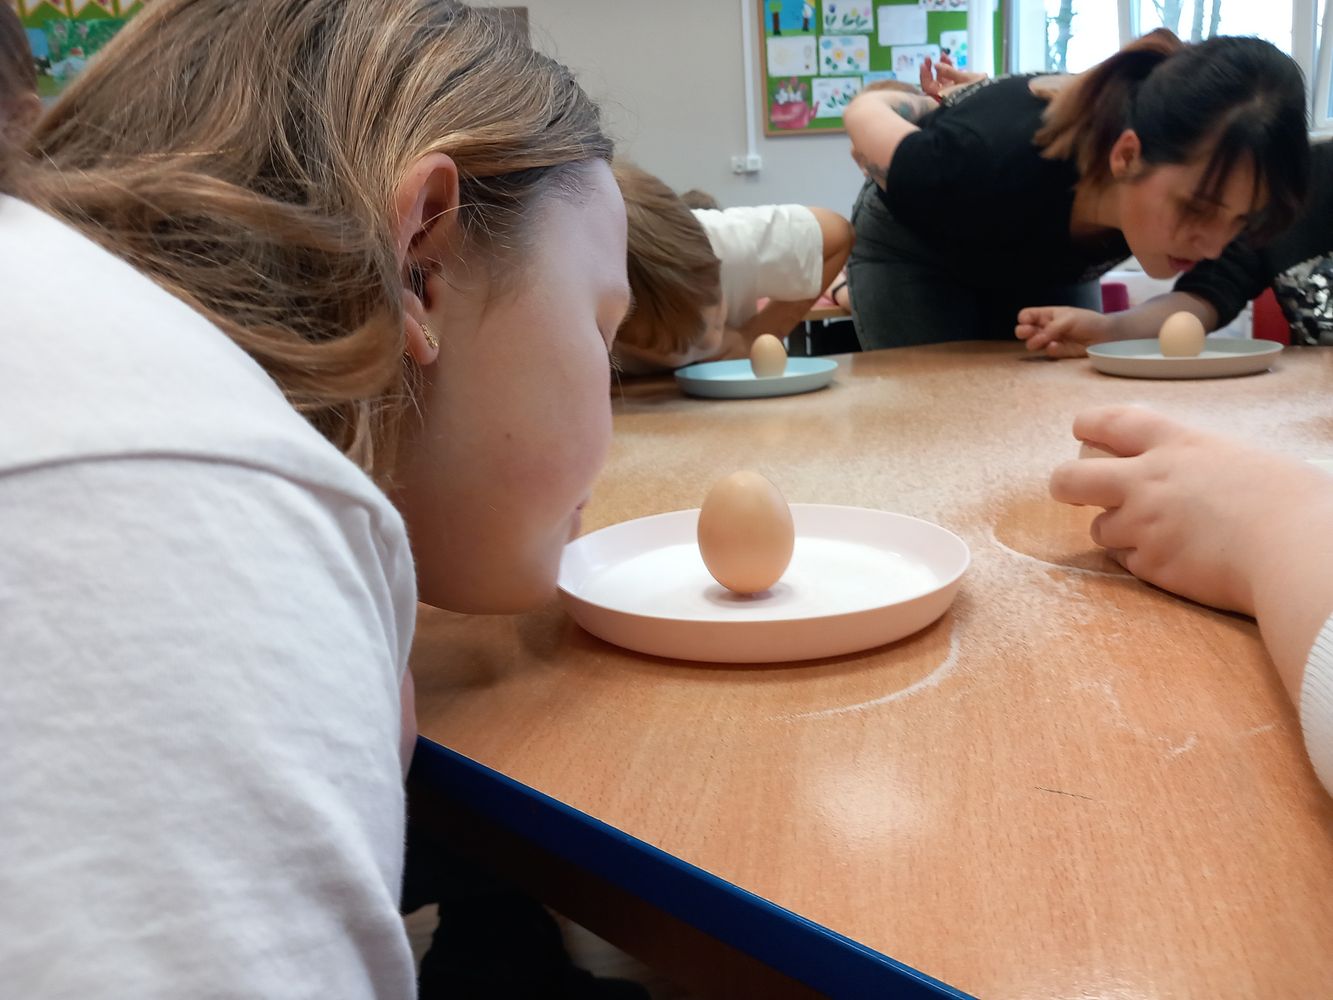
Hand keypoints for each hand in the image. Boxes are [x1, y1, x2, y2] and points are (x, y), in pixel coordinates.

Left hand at [918, 56, 986, 100]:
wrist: (994, 96)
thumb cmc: (980, 90)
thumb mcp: (965, 79)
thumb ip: (949, 72)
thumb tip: (936, 64)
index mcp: (944, 97)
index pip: (928, 87)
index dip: (924, 76)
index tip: (924, 64)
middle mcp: (946, 95)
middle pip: (933, 83)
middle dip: (930, 70)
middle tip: (928, 58)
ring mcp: (952, 91)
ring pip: (942, 79)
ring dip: (941, 66)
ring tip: (942, 54)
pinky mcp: (959, 87)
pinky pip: (950, 77)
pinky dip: (949, 68)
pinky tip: (948, 58)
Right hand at [1015, 305, 1112, 357]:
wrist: (1106, 336)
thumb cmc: (1088, 321)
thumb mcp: (1068, 319)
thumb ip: (1050, 329)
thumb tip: (1033, 341)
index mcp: (1047, 315)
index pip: (1027, 315)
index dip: (1024, 318)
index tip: (1027, 321)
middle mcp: (1045, 328)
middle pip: (1024, 330)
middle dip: (1022, 331)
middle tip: (1026, 332)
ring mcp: (1050, 341)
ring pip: (1033, 344)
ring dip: (1035, 342)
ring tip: (1042, 341)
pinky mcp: (1058, 353)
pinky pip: (1048, 352)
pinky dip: (1050, 349)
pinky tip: (1055, 345)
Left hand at [1050, 406, 1332, 616]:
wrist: (1292, 550)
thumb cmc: (1289, 502)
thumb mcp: (1242, 459)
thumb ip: (1201, 463)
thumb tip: (1196, 476)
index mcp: (1177, 445)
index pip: (1114, 423)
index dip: (1090, 424)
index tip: (1080, 430)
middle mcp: (1147, 481)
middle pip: (1073, 477)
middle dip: (1065, 484)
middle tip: (1072, 489)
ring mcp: (1142, 524)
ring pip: (1099, 527)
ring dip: (1117, 530)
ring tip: (1155, 533)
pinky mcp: (1148, 565)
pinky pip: (1125, 561)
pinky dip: (1140, 560)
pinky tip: (1172, 558)